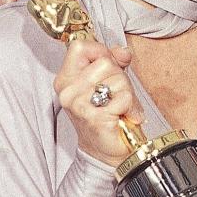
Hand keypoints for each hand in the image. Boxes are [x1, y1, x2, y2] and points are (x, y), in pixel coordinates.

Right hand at [54, 40, 144, 167]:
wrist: (106, 150)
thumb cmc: (107, 114)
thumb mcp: (108, 80)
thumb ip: (114, 60)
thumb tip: (123, 51)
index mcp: (66, 78)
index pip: (80, 46)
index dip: (100, 51)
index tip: (108, 65)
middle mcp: (68, 91)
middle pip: (105, 62)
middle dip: (119, 76)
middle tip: (115, 94)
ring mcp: (79, 105)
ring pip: (117, 78)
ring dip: (126, 92)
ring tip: (119, 106)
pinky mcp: (94, 117)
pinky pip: (123, 97)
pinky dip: (130, 106)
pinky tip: (122, 115)